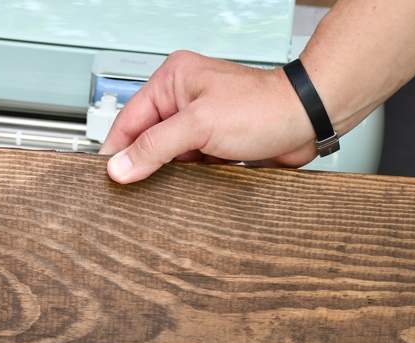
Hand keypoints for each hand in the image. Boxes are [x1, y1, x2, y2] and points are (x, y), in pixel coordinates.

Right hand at [99, 50, 318, 183]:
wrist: (307, 120)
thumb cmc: (264, 107)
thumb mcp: (199, 125)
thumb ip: (155, 146)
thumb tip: (121, 166)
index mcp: (172, 81)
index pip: (129, 120)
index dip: (116, 151)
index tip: (107, 178)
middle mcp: (183, 98)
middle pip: (145, 139)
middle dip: (142, 163)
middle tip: (129, 190)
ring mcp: (199, 122)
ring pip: (166, 155)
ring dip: (166, 173)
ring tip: (161, 189)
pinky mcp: (214, 142)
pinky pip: (188, 165)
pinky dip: (186, 178)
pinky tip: (186, 188)